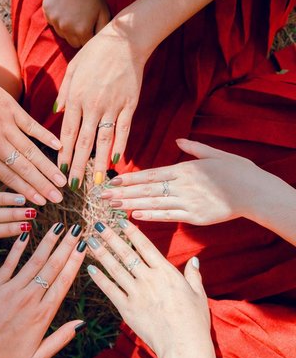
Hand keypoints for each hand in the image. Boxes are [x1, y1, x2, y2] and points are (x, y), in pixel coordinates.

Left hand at [0, 74, 66, 205]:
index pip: (8, 177)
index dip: (26, 191)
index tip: (40, 204)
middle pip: (24, 168)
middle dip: (43, 186)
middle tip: (58, 199)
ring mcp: (6, 125)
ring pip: (32, 151)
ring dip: (48, 168)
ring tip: (62, 181)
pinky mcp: (12, 109)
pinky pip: (32, 126)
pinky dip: (46, 137)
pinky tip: (59, 147)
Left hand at [0, 223, 86, 357]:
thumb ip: (61, 339)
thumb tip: (81, 323)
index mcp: (42, 315)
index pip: (64, 282)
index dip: (75, 262)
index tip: (84, 246)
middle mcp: (29, 298)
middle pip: (52, 267)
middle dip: (66, 246)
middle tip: (76, 229)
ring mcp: (10, 290)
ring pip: (34, 261)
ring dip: (48, 242)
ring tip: (59, 227)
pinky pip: (9, 263)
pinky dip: (18, 248)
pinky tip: (27, 234)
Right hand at [43, 0, 109, 47]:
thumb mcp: (104, 12)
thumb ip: (102, 31)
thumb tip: (100, 44)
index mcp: (82, 32)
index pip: (85, 45)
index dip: (88, 37)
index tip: (91, 28)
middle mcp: (67, 30)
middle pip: (73, 43)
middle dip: (78, 36)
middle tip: (82, 21)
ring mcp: (55, 21)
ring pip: (62, 34)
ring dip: (67, 28)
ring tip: (74, 13)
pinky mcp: (47, 13)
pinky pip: (53, 23)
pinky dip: (58, 18)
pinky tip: (64, 7)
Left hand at [55, 22, 145, 188]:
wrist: (123, 41)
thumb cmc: (94, 54)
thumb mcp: (72, 69)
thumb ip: (63, 94)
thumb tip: (55, 114)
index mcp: (76, 98)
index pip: (68, 132)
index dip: (64, 153)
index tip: (60, 170)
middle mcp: (93, 105)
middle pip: (84, 141)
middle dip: (78, 165)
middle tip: (74, 185)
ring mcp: (112, 106)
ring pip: (104, 139)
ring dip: (99, 163)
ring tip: (96, 182)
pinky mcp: (130, 104)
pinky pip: (123, 129)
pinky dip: (120, 145)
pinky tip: (116, 161)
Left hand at [86, 220, 209, 357]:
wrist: (183, 345)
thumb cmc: (194, 321)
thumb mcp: (198, 294)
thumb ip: (193, 275)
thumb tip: (194, 260)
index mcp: (166, 272)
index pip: (145, 246)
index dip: (132, 232)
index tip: (121, 221)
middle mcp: (149, 278)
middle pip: (126, 253)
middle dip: (111, 237)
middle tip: (99, 224)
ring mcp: (136, 293)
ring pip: (115, 268)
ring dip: (101, 253)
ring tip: (90, 241)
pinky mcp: (127, 308)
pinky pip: (110, 290)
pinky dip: (100, 279)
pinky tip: (90, 269)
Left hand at [102, 139, 269, 224]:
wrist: (256, 192)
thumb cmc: (237, 171)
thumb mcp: (215, 154)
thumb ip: (194, 148)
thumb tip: (178, 141)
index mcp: (185, 169)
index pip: (150, 174)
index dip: (128, 179)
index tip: (111, 182)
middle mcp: (183, 185)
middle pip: (146, 189)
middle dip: (122, 193)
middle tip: (101, 197)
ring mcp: (188, 202)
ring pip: (153, 203)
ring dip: (130, 205)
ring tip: (111, 207)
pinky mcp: (195, 217)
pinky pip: (168, 216)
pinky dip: (151, 216)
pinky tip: (135, 217)